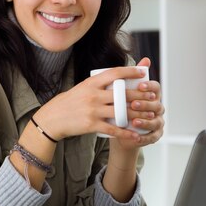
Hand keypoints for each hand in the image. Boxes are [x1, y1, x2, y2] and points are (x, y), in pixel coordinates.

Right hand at [33, 64, 148, 140]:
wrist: (53, 118)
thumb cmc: (71, 102)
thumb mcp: (83, 87)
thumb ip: (99, 83)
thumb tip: (118, 77)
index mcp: (91, 83)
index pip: (114, 73)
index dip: (130, 71)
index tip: (142, 71)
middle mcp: (93, 95)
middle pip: (122, 93)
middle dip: (140, 95)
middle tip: (153, 96)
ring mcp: (93, 110)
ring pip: (121, 111)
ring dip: (138, 114)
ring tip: (149, 115)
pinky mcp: (91, 125)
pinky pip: (113, 128)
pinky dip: (125, 132)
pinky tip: (135, 134)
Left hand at [114, 57, 164, 149]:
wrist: (121, 130)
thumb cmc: (123, 108)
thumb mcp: (122, 92)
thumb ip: (127, 77)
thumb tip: (139, 60)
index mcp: (151, 95)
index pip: (156, 88)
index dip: (149, 87)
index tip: (139, 85)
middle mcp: (157, 108)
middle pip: (157, 104)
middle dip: (145, 104)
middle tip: (133, 104)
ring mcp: (158, 122)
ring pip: (156, 121)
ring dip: (145, 121)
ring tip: (134, 122)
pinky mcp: (155, 135)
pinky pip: (153, 136)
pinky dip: (145, 137)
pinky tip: (136, 137)